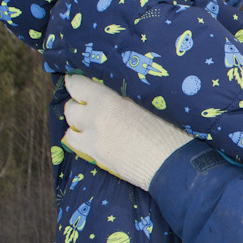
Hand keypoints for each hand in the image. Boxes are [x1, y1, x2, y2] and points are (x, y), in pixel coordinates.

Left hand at [63, 74, 190, 190]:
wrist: (171, 163)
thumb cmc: (168, 130)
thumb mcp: (146, 105)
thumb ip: (124, 99)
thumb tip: (116, 95)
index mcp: (108, 101)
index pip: (78, 86)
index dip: (75, 82)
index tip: (76, 80)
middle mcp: (94, 119)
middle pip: (71, 108)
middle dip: (77, 104)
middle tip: (86, 104)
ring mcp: (93, 141)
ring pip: (70, 130)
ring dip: (77, 125)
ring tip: (88, 124)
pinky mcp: (97, 158)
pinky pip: (78, 146)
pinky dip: (81, 140)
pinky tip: (92, 140)